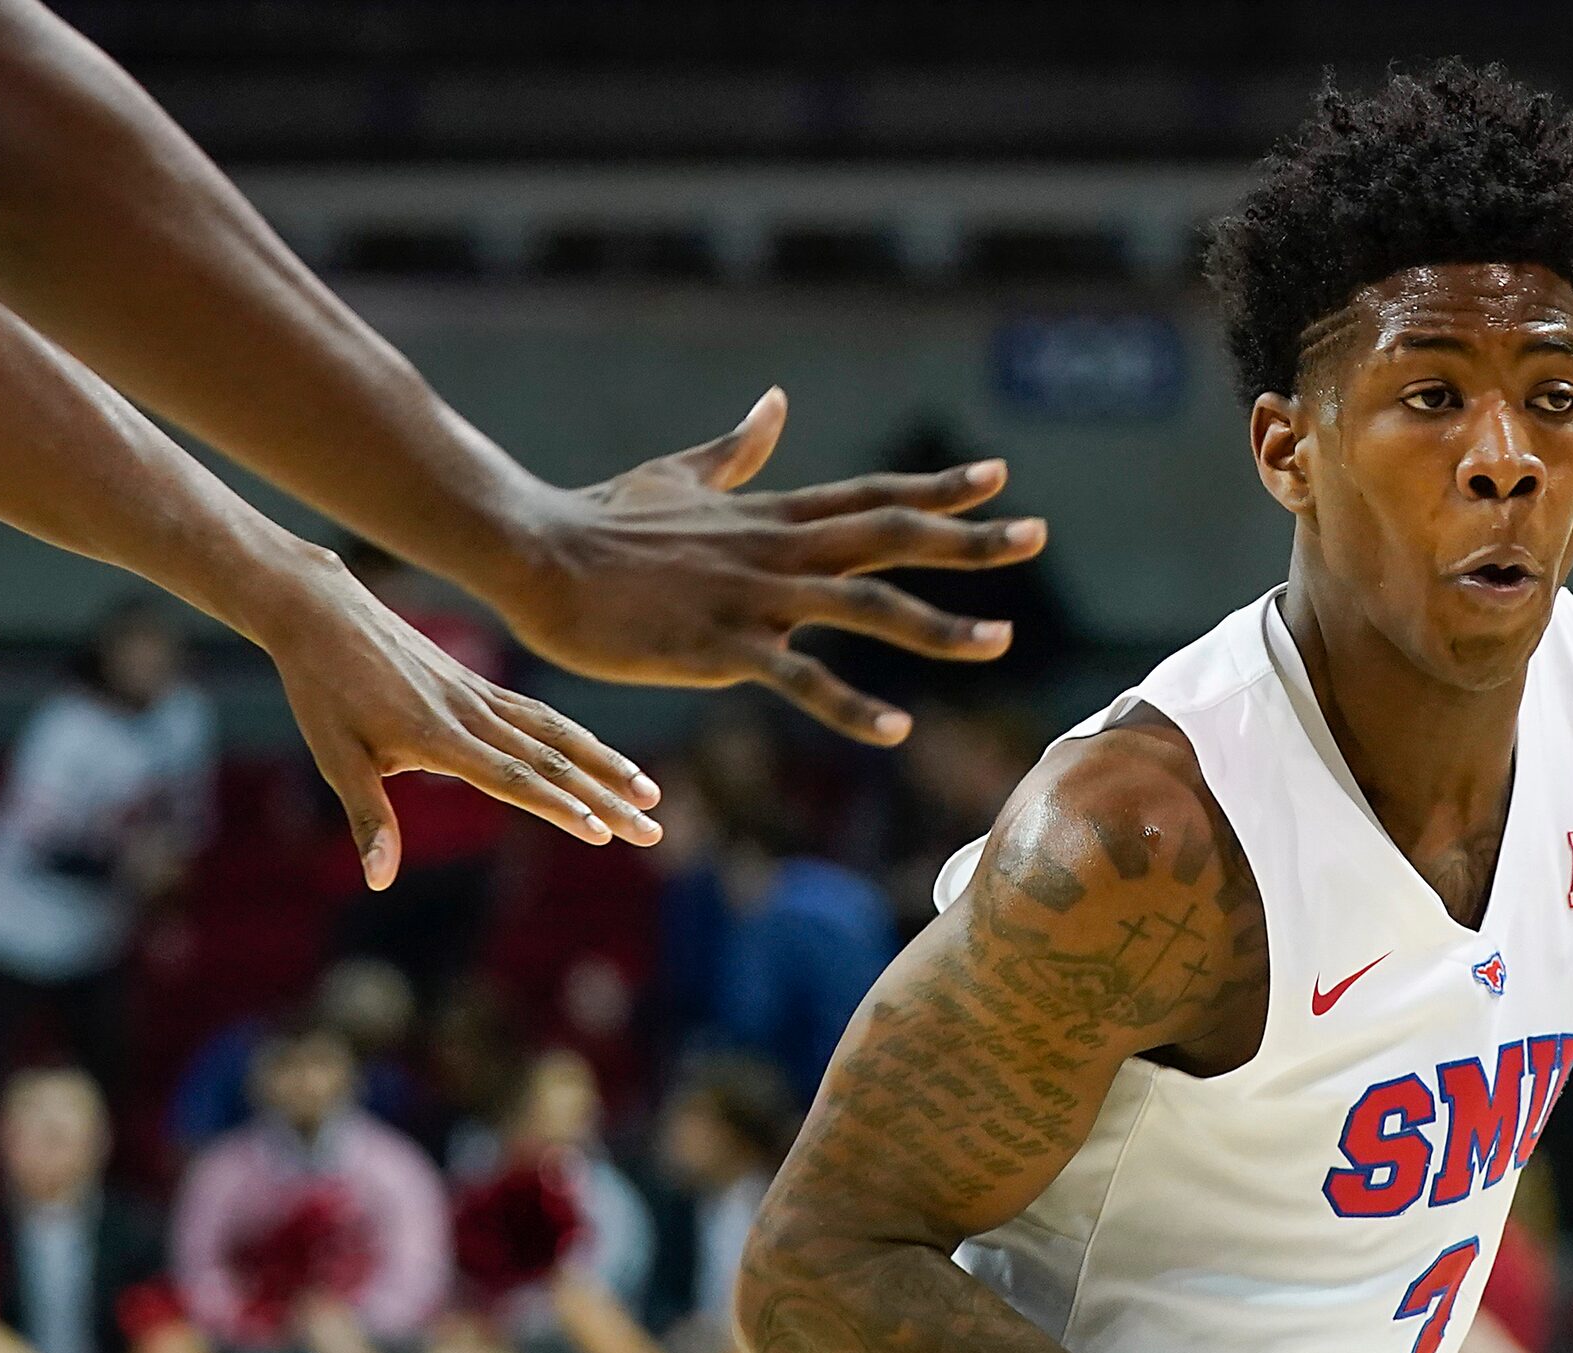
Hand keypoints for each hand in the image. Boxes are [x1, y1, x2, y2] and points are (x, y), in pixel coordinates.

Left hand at [245, 550, 662, 888]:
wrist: (324, 613)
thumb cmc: (323, 691)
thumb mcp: (335, 758)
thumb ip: (368, 819)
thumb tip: (381, 880)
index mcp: (440, 737)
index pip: (514, 779)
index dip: (561, 807)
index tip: (603, 832)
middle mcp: (473, 714)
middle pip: (554, 762)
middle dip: (608, 799)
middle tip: (653, 830)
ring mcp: (482, 696)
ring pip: (559, 735)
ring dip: (609, 765)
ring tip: (651, 793)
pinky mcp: (481, 685)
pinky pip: (541, 715)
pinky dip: (580, 739)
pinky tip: (602, 757)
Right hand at [488, 387, 1045, 743]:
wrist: (535, 551)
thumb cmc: (601, 517)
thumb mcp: (681, 475)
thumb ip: (739, 448)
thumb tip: (775, 403)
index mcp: (772, 515)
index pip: (872, 495)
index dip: (938, 488)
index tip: (999, 476)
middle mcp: (778, 550)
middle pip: (891, 537)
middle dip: (969, 540)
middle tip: (1037, 534)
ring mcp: (755, 598)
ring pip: (865, 607)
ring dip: (938, 625)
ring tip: (1002, 640)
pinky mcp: (722, 648)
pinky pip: (800, 680)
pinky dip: (852, 704)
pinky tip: (899, 728)